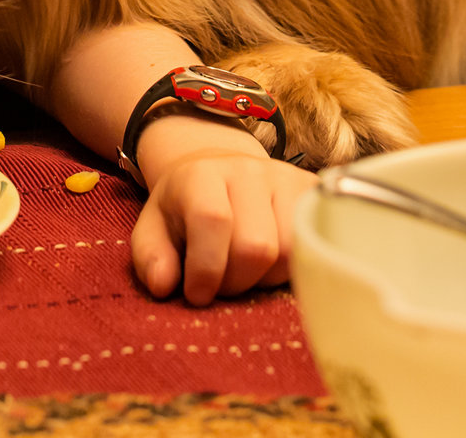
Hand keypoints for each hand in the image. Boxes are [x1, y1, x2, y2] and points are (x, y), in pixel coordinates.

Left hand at [127, 118, 317, 305]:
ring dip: (266, 279)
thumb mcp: (154, 230)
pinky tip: (271, 265)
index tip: (197, 294)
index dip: (206, 267)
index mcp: (202, 174)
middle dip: (236, 282)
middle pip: (255, 246)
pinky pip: (315, 243)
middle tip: (221, 285)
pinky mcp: (311, 190)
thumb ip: (150, 258)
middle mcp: (247, 169)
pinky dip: (293, 268)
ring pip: (290, 251)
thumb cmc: (184, 209)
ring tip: (246, 273)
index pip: (212, 219)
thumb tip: (163, 285)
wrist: (220, 172)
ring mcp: (285, 177)